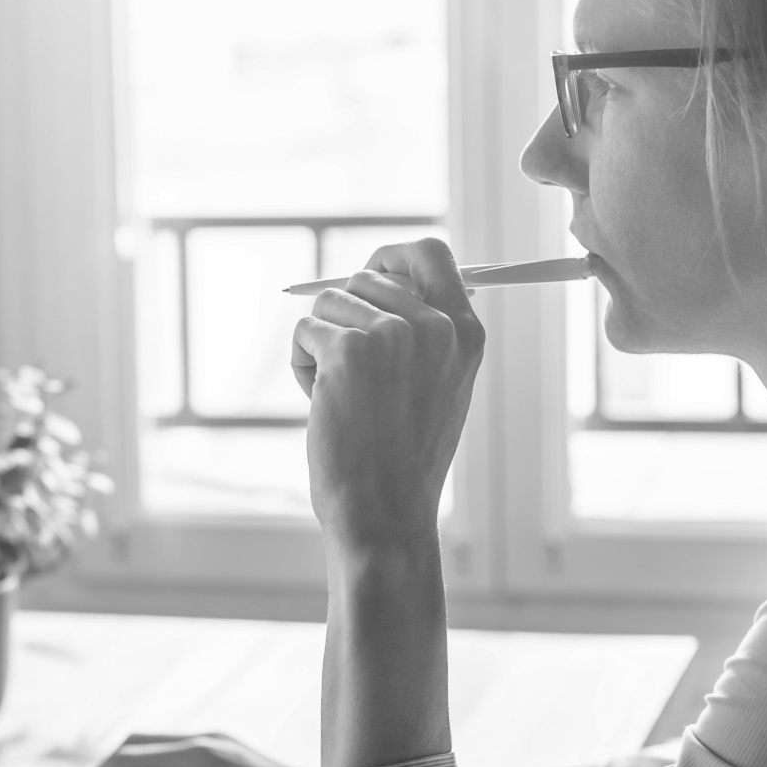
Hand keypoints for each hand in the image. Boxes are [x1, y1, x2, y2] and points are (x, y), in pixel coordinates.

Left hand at [289, 238, 484, 555]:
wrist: (385, 513)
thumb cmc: (403, 458)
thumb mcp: (439, 388)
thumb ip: (424, 332)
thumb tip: (380, 277)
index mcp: (465, 333)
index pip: (431, 253)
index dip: (392, 256)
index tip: (370, 271)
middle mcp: (435, 326)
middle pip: (365, 278)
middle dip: (344, 318)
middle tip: (352, 375)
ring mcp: (393, 335)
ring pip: (328, 303)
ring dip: (321, 345)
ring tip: (341, 397)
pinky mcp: (348, 350)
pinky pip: (305, 330)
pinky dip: (301, 365)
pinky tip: (322, 404)